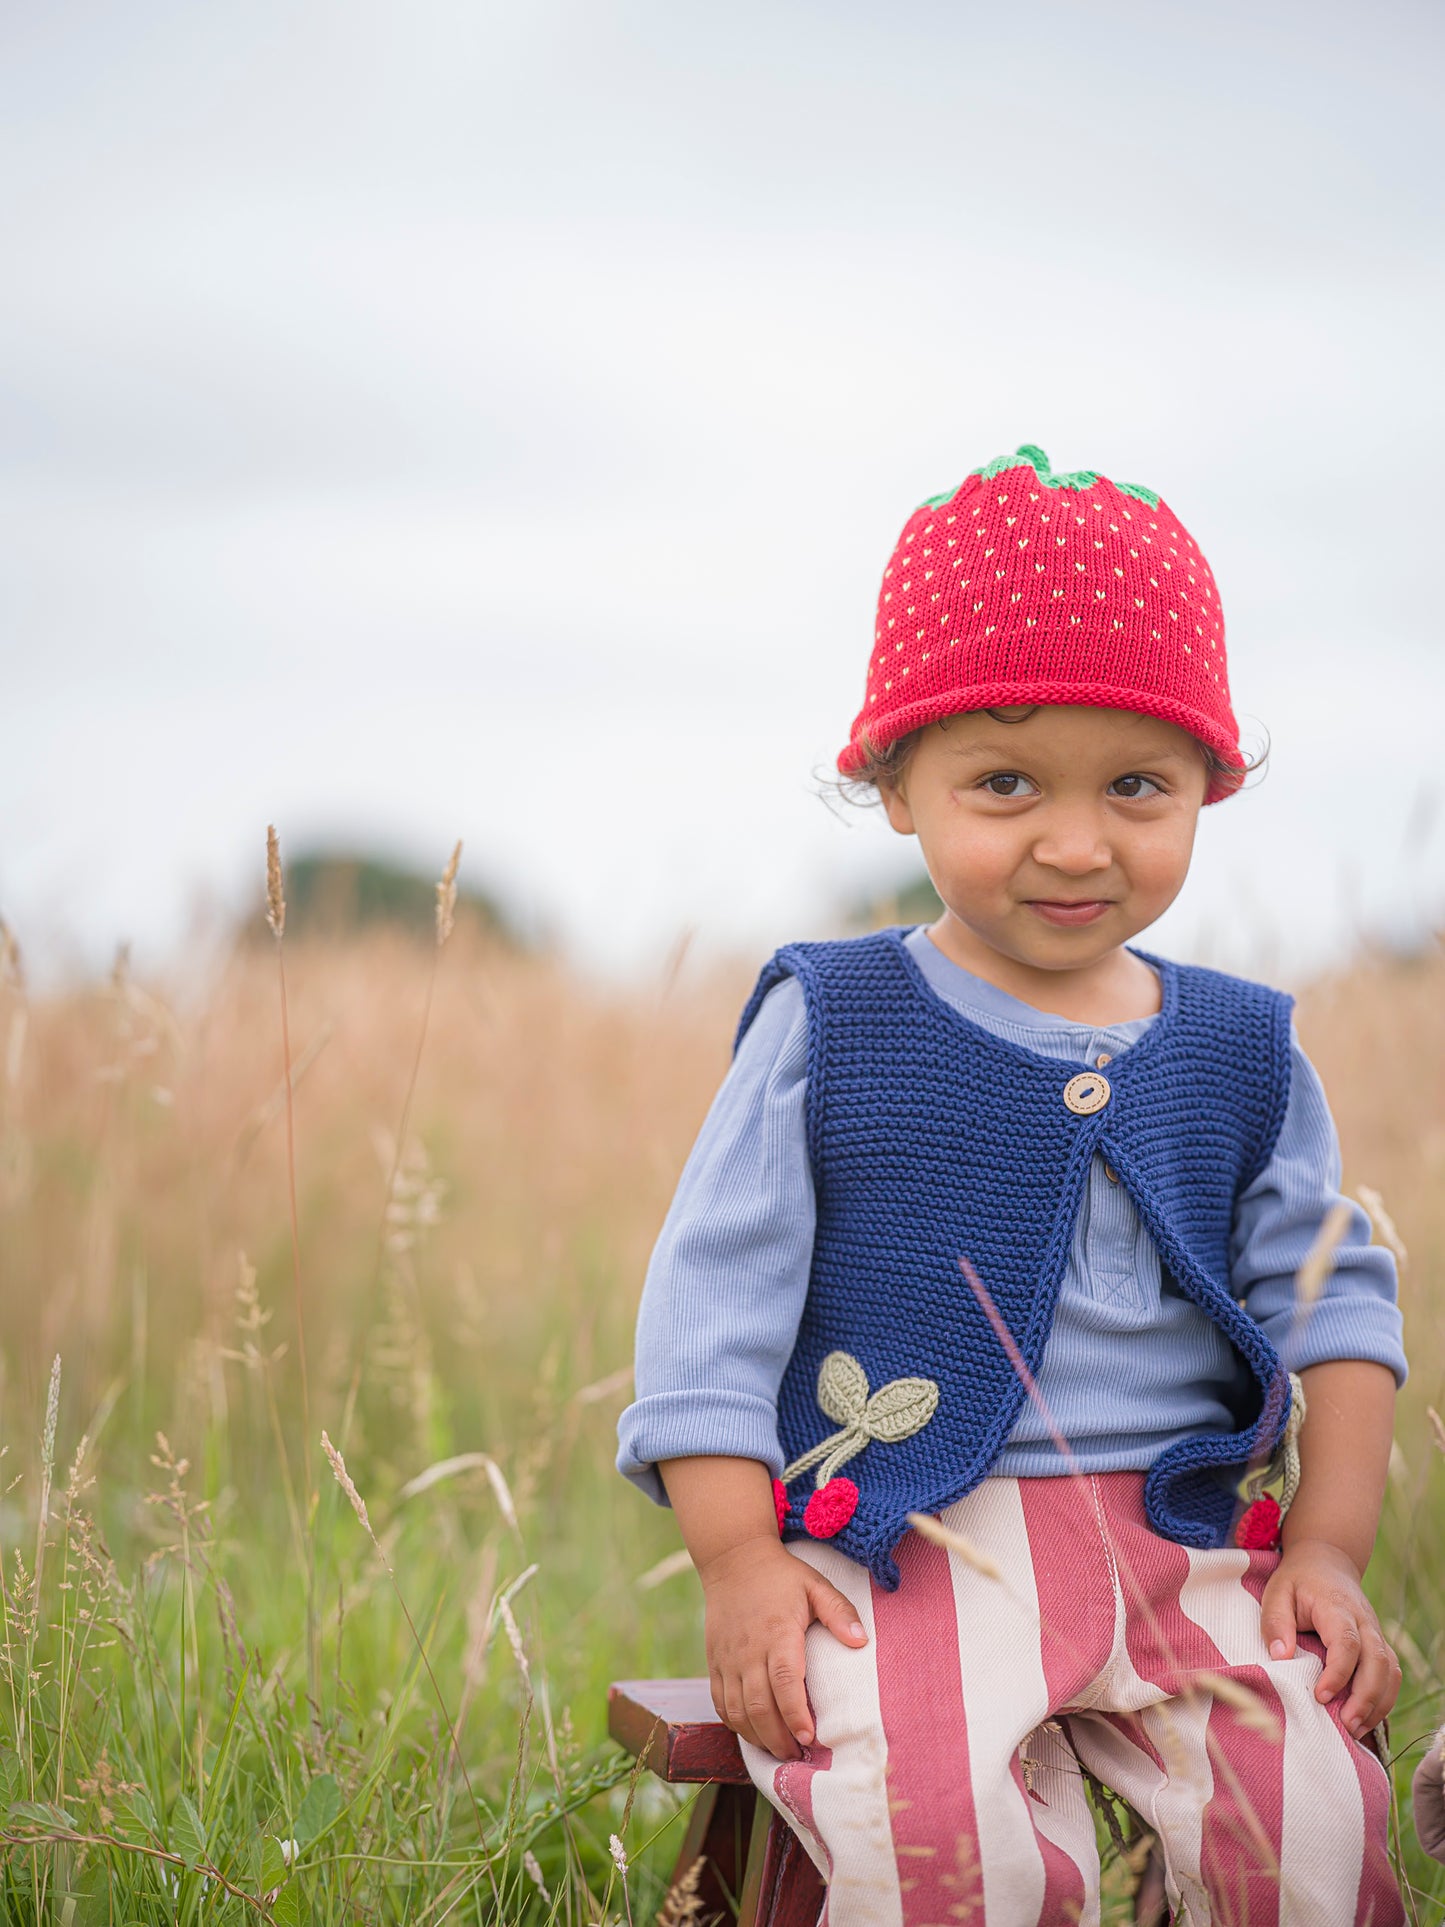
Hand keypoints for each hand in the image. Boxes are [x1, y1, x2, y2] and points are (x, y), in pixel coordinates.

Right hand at [699, 1533, 866, 1761]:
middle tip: (798, 1757)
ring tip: (780, 1751)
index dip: (795, 1714)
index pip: (784, 1682)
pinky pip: (720, 1702)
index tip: (810, 1737)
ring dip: (757, 1738)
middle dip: (779, 1739)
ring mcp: (727, 1658)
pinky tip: (753, 1733)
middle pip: (759, 1706)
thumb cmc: (781, 1576)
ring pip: (737, 1711)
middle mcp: (748, 1650)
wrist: (733, 1560)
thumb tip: (861, 1642)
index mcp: (778, 1633)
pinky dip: (735, 1724)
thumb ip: (840, 1613)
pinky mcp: (714, 1661)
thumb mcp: (816, 1586)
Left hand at [1258, 1537, 1401, 1738]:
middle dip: (1365, 1697)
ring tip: (1356, 1730)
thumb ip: (1276, 1622)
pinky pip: (1391, 1674)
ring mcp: (1376, 1633)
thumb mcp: (1277, 1592)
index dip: (1338, 1673)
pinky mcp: (1379, 1644)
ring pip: (1390, 1671)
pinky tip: (1365, 1718)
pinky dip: (1383, 1698)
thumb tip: (1280, 1656)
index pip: (1347, 1643)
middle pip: (1378, 1661)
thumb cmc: (1298, 1580)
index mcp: (1337, 1607)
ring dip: (1378, 1703)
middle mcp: (1364, 1621)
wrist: (1326, 1561)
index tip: (1321, 1696)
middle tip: (1346, 1726)